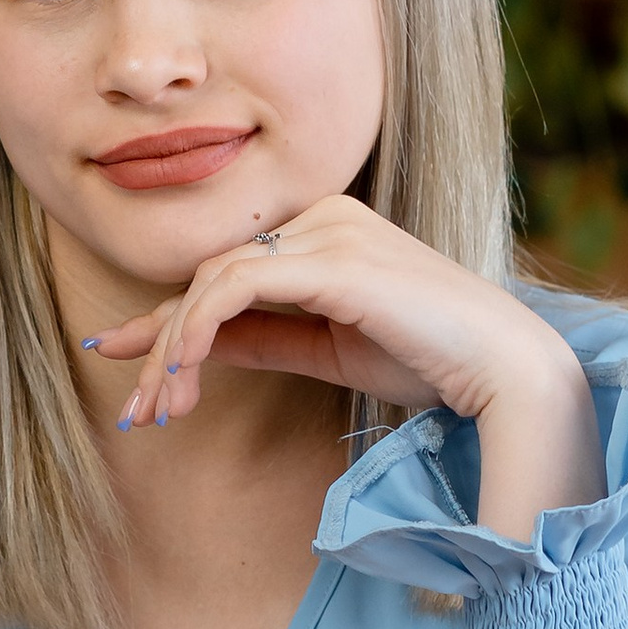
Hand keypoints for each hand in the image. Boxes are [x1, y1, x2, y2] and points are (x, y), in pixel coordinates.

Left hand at [85, 196, 607, 538]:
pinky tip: (183, 373)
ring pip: (213, 282)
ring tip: (158, 411)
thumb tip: (195, 350)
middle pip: (211, 276)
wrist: (504, 371)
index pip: (228, 272)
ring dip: (173, 350)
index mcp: (327, 229)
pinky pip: (235, 287)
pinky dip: (197, 330)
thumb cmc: (432, 360)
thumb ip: (265, 338)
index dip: (168, 320)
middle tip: (135, 413)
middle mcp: (323, 215)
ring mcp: (328, 231)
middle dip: (160, 345)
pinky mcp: (332, 260)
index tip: (123, 363)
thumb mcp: (327, 351)